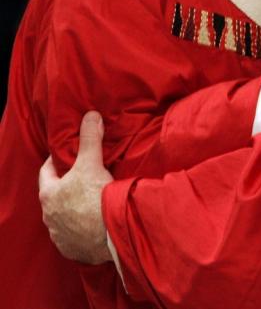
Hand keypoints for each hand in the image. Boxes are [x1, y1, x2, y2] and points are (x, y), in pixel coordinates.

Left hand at [38, 111, 113, 264]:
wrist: (109, 235)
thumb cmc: (95, 198)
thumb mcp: (92, 163)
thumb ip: (90, 139)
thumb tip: (90, 115)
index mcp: (48, 194)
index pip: (46, 172)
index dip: (56, 162)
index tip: (66, 156)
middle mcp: (48, 216)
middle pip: (54, 195)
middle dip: (66, 186)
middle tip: (82, 177)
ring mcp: (59, 235)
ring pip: (63, 217)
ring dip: (72, 210)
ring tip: (90, 202)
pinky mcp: (72, 249)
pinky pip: (73, 236)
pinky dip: (81, 229)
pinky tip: (93, 224)